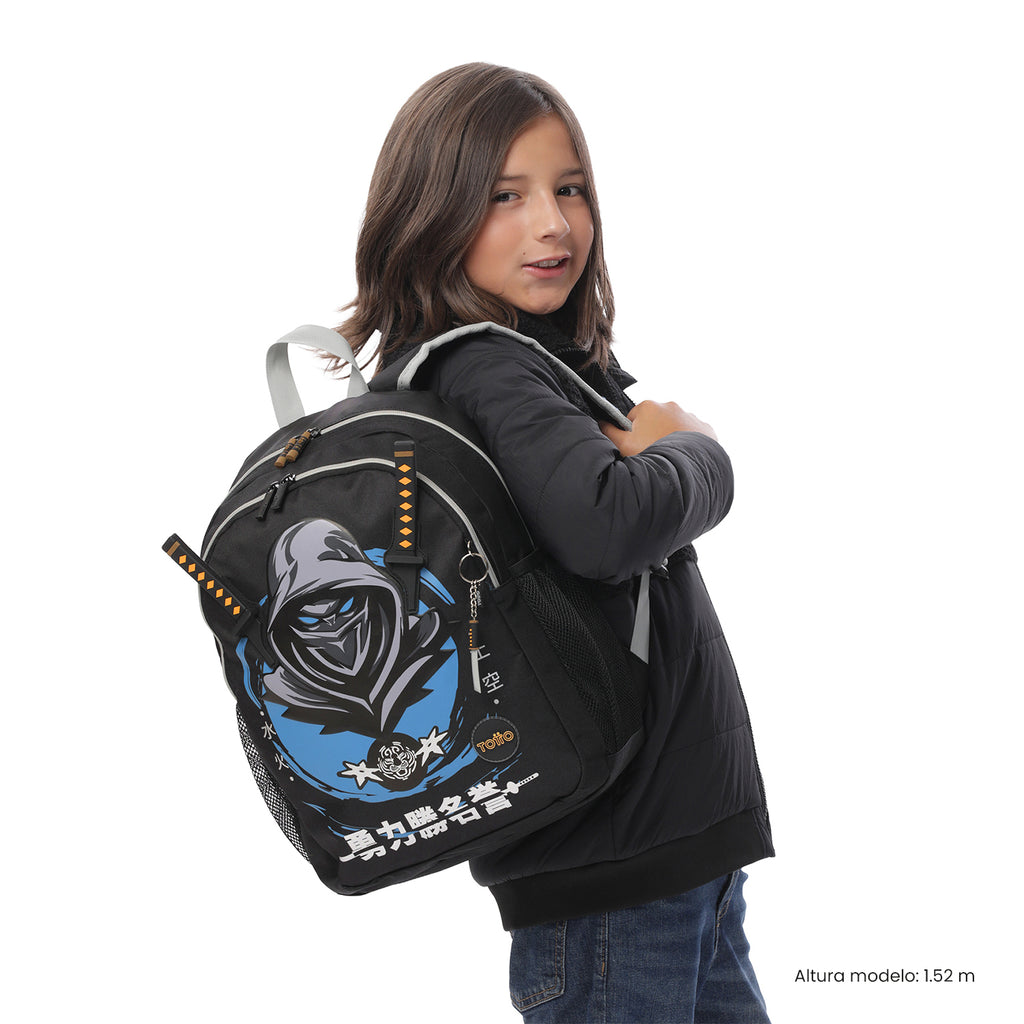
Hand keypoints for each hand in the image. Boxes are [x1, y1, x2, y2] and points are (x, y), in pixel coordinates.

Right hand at [600, 400, 717, 455]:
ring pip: (674, 428)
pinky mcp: (705, 428)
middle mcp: (670, 406)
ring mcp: (690, 416)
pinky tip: (684, 456)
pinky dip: (688, 444)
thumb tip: (601, 423)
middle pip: (654, 422)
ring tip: (670, 457)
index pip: (633, 419)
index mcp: (648, 407)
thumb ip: (609, 432)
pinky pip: (693, 435)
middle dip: (652, 435)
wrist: (687, 468)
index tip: (637, 447)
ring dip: (671, 438)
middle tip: (653, 454)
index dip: (632, 435)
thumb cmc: (653, 454)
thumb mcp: (624, 446)